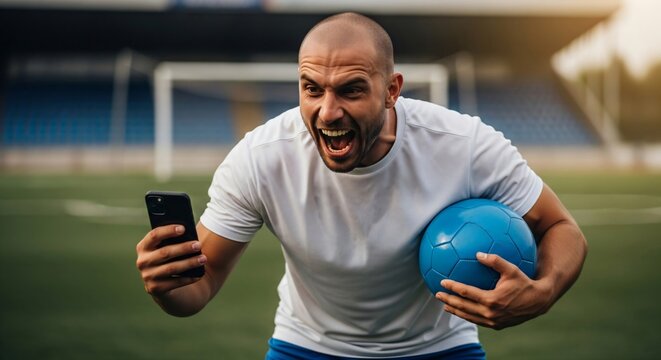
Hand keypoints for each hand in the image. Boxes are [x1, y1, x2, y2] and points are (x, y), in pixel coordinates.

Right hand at [135, 225, 206, 296]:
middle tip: (199, 245)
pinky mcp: (155, 289)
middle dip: (183, 248)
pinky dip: (188, 278)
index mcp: (143, 247)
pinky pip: (175, 283)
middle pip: (165, 252)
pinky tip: (199, 274)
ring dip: (189, 263)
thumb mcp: (167, 248)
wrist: (163, 285)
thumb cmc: (169, 259)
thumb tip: (190, 236)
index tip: (184, 228)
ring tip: (203, 258)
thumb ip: (173, 241)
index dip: (168, 231)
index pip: (154, 235)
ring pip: (171, 268)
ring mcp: (147, 276)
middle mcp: (142, 261)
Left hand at [435, 252, 552, 329]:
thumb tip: (478, 254)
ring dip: (455, 310)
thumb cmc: (524, 282)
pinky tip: (461, 311)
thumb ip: (495, 260)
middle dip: (448, 301)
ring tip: (445, 305)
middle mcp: (490, 313)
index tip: (442, 282)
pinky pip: (477, 321)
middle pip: (463, 307)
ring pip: (469, 316)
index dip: (453, 287)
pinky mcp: (496, 325)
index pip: (466, 293)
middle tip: (437, 294)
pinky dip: (467, 316)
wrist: (538, 302)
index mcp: (491, 299)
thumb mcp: (511, 269)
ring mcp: (493, 321)